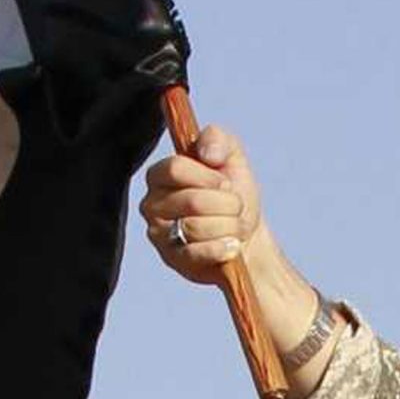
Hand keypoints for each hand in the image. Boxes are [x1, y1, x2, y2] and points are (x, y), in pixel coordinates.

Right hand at [139, 126, 264, 285]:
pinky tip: (232, 244)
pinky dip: (222, 247)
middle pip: (191, 200)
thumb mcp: (232, 157)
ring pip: (196, 227)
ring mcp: (159, 234)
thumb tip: (206, 152)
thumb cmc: (233, 194)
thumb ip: (217, 139)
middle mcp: (152, 204)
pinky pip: (197, 253)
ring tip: (234, 225)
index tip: (225, 182)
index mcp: (160, 175)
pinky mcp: (172, 259)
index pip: (174, 169)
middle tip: (235, 206)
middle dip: (226, 204)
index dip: (207, 177)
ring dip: (228, 225)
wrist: (247, 234)